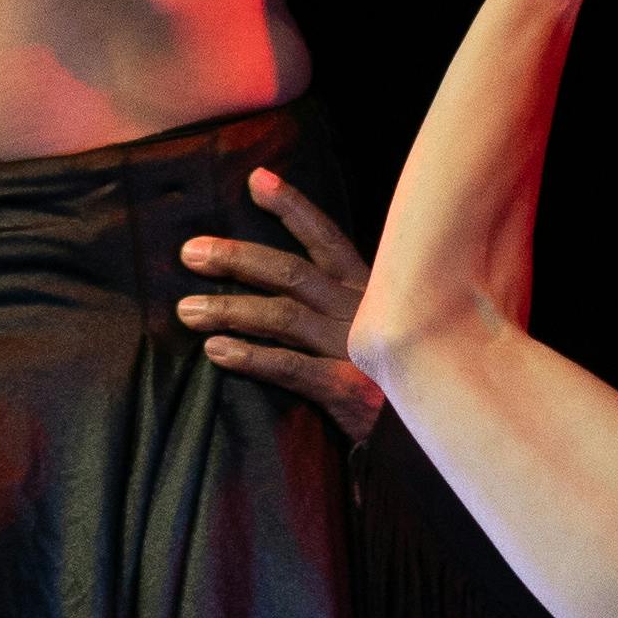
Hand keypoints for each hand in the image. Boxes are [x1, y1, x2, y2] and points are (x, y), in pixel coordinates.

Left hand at [177, 169, 383, 440]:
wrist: (431, 437)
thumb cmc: (399, 385)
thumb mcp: (382, 332)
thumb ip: (343, 310)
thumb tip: (291, 289)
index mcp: (371, 292)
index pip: (327, 239)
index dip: (291, 207)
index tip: (255, 179)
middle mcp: (362, 312)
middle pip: (292, 272)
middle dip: (238, 257)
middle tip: (191, 252)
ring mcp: (356, 349)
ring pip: (283, 315)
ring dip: (230, 308)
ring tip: (187, 310)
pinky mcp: (350, 390)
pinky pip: (291, 367)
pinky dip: (251, 357)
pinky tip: (216, 350)